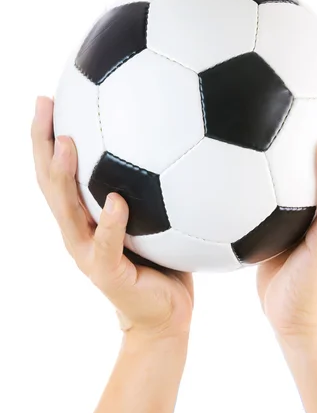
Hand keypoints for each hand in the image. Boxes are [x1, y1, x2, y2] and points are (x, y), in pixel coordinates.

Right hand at [31, 97, 193, 340]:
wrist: (166, 315)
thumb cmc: (163, 263)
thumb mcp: (158, 218)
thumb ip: (153, 187)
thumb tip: (177, 140)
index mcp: (86, 216)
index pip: (58, 171)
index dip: (47, 135)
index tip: (49, 97)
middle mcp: (79, 231)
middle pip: (50, 183)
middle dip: (42, 143)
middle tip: (43, 104)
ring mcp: (88, 254)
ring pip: (66, 211)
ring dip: (63, 176)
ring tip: (66, 142)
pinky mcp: (107, 275)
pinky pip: (106, 246)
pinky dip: (110, 223)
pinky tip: (117, 200)